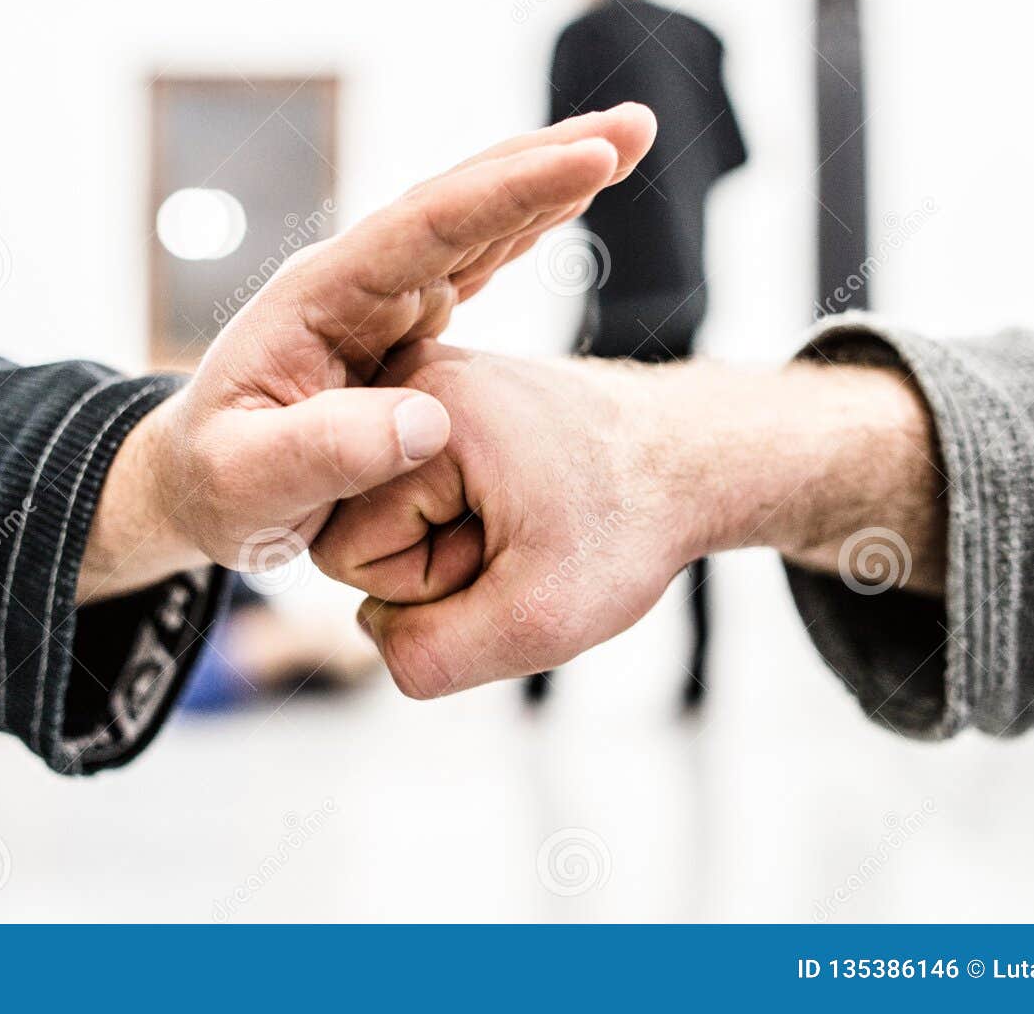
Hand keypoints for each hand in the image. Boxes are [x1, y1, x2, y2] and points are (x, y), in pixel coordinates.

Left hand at [78, 103, 657, 599]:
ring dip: (549, 178)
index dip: (507, 194)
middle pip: (460, 201)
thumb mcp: (249, 484)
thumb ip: (324, 452)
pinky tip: (579, 197)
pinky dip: (530, 226)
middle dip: (546, 159)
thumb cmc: (217, 485)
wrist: (199, 481)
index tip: (586, 162)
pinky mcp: (407, 320)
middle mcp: (357, 280)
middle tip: (635, 127)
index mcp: (319, 299)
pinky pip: (478, 262)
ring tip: (629, 139)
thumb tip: (427, 423)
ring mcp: (384, 295)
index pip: (423, 228)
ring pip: (476, 221)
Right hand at [310, 342, 944, 697]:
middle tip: (516, 541)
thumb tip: (372, 632)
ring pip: (378, 515)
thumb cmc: (629, 526)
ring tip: (519, 523)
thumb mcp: (539, 621)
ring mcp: (417, 384)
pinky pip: (402, 492)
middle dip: (431, 561)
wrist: (691, 457)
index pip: (343, 553)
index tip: (504, 552)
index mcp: (420, 409)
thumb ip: (430, 654)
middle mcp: (405, 379)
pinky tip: (511, 507)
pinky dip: (454, 518)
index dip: (425, 583)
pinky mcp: (432, 404)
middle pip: (350, 530)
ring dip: (444, 543)